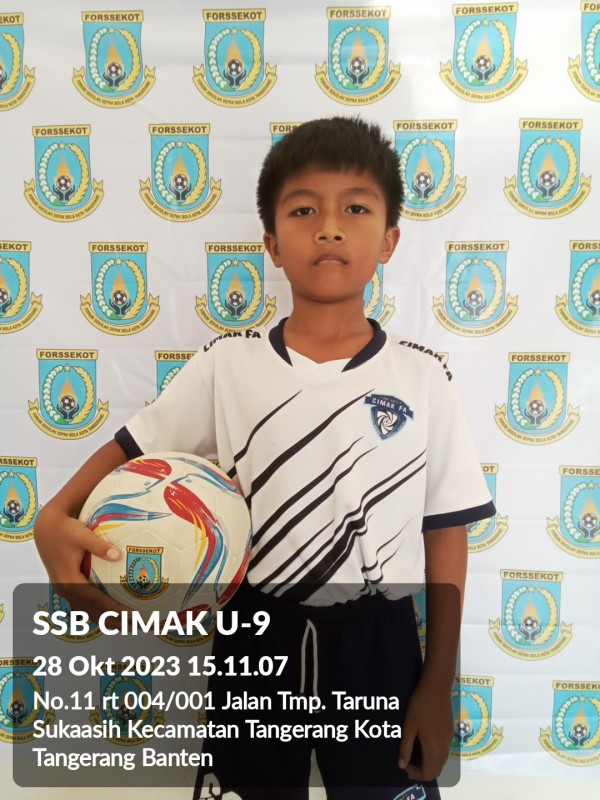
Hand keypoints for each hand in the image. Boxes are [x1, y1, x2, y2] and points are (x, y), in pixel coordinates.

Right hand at [34, 505, 128, 621]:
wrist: (46, 528)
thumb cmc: (65, 530)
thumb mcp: (82, 535)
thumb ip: (99, 546)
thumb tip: (117, 555)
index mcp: (69, 580)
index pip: (95, 600)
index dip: (112, 609)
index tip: (129, 615)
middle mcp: (65, 589)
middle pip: (91, 611)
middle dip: (112, 620)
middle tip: (133, 625)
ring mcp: (64, 589)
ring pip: (86, 610)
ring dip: (104, 619)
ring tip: (124, 625)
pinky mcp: (66, 586)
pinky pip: (82, 604)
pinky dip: (96, 612)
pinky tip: (108, 614)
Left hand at [397, 681, 453, 781]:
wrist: (437, 689)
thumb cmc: (420, 707)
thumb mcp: (409, 727)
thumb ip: (405, 748)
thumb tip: (401, 765)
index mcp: (434, 750)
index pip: (428, 774)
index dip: (415, 774)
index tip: (404, 765)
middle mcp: (444, 749)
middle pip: (436, 771)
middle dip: (422, 771)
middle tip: (408, 764)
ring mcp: (449, 741)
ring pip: (441, 762)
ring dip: (429, 763)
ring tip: (414, 755)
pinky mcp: (450, 733)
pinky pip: (444, 752)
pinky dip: (434, 755)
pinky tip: (424, 744)